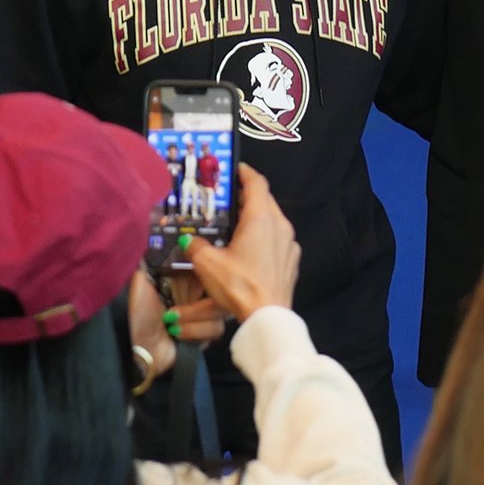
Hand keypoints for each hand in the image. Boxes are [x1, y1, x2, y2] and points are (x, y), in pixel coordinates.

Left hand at [127, 267, 225, 388]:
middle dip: (198, 299)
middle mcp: (200, 292)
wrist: (141, 351)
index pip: (211, 264)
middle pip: (221, 286)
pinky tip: (178, 335)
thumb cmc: (140, 315)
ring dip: (191, 318)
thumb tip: (155, 237)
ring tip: (170, 324)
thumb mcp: (142, 283)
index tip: (206, 267)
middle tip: (175, 308)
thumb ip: (150, 260)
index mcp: (186, 277)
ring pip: (218, 308)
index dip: (212, 265)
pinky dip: (195, 332)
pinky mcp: (209, 332)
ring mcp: (207, 313)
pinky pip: (216, 327)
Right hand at [187, 163, 300, 322]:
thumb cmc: (238, 284)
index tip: (236, 169)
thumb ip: (196, 247)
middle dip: (248, 197)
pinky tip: (250, 252)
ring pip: (273, 220)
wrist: (268, 315)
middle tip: (229, 200)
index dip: (246, 173)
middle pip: (265, 200)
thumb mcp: (208, 265)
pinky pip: (278, 240)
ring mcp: (290, 242)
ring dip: (257, 219)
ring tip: (237, 227)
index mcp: (261, 217)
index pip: (257, 183)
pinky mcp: (292, 259)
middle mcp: (280, 224)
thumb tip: (190, 240)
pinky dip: (265, 238)